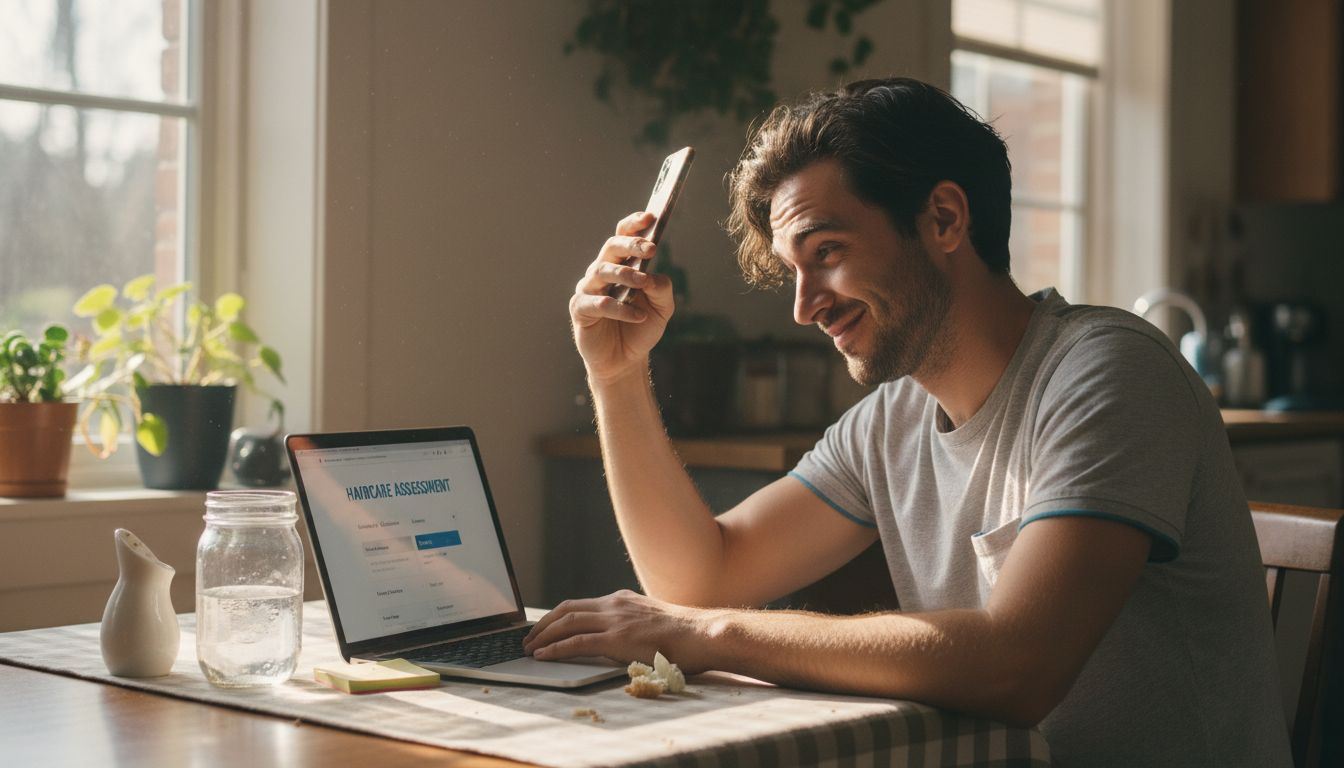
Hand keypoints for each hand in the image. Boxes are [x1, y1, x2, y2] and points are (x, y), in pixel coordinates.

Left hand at [523, 590, 716, 673]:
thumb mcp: (654, 621)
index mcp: (623, 600)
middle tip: (528, 637)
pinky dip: (556, 648)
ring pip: (567, 622)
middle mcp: (615, 605)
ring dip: (543, 635)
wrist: (702, 634)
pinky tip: (543, 655)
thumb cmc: (686, 635)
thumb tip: (624, 639)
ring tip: (529, 648)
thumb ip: (634, 624)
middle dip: (543, 624)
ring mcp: (615, 620)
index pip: (581, 604)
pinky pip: (577, 642)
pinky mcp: (617, 639)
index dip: (558, 615)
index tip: (545, 627)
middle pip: (567, 609)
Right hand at [569, 212, 675, 383]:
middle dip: (631, 244)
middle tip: (652, 249)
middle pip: (611, 248)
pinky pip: (598, 303)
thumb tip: (654, 276)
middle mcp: (601, 272)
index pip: (622, 236)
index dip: (633, 225)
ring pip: (601, 270)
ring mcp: (588, 290)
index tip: (650, 218)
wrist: (624, 361)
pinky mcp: (580, 310)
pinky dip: (619, 308)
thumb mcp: (662, 309)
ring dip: (625, 274)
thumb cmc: (640, 329)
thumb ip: (661, 289)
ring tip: (644, 283)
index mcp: (620, 265)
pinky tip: (638, 315)